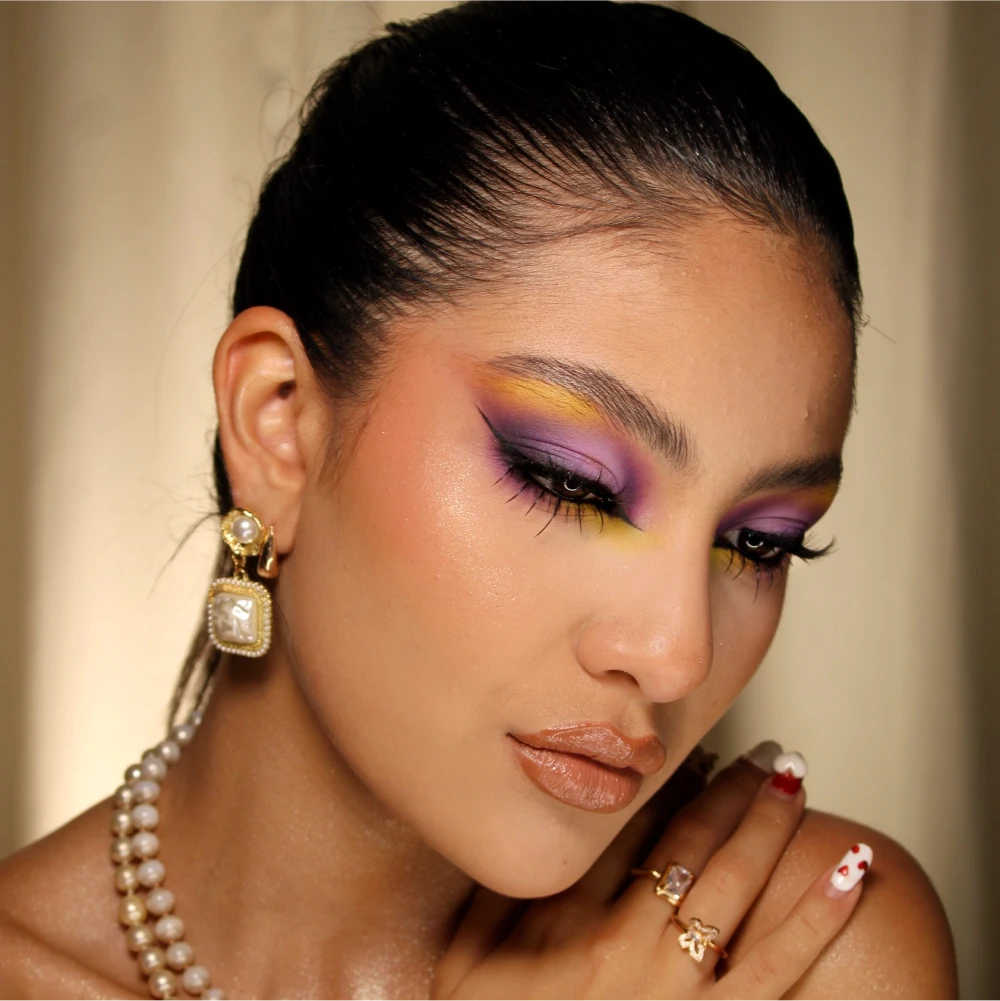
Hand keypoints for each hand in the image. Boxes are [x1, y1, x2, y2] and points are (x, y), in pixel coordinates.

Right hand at [432, 748, 870, 999]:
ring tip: (795, 779)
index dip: (666, 782)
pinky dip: (815, 918)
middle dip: (728, 790)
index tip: (694, 750)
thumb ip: (490, 898)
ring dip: (769, 825)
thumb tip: (523, 832)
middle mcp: (626, 939)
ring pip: (733, 884)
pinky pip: (774, 967)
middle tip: (763, 751)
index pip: (625, 826)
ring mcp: (674, 985)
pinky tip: (850, 872)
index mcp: (566, 918)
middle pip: (687, 842)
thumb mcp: (463, 964)